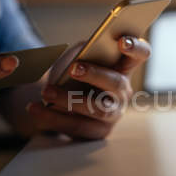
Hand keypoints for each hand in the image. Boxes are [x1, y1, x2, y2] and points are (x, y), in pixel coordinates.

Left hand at [26, 36, 150, 139]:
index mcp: (123, 67)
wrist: (54, 100)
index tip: (121, 41)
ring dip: (70, 99)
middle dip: (95, 75)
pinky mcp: (97, 133)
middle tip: (74, 69)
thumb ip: (85, 50)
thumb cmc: (71, 73)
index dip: (135, 47)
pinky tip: (35, 108)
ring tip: (46, 91)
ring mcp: (113, 115)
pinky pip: (77, 127)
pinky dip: (53, 117)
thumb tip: (83, 53)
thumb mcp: (79, 55)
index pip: (140, 55)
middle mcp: (123, 92)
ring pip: (98, 108)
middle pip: (116, 83)